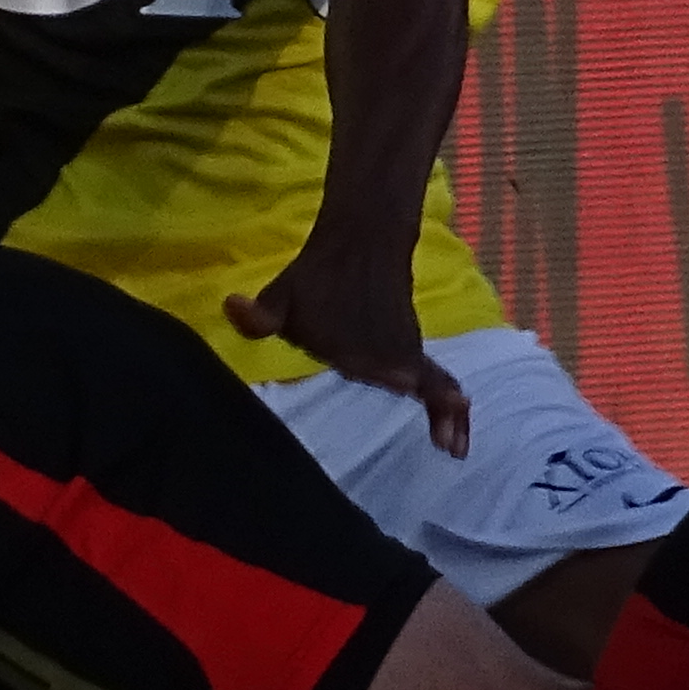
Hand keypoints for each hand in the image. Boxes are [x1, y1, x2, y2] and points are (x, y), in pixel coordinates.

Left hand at [225, 225, 467, 454]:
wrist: (361, 243)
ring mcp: (401, 348)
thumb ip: (261, 313)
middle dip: (408, 390)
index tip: (405, 379)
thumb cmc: (316, 276)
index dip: (381, 364)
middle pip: (394, 373)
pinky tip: (456, 441)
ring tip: (453, 446)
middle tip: (437, 426)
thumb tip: (232, 307)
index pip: (361, 353)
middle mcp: (376, 345)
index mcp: (344, 335)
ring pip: (426, 384)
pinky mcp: (413, 352)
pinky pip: (437, 383)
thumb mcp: (282, 292)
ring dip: (441, 414)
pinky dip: (448, 407)